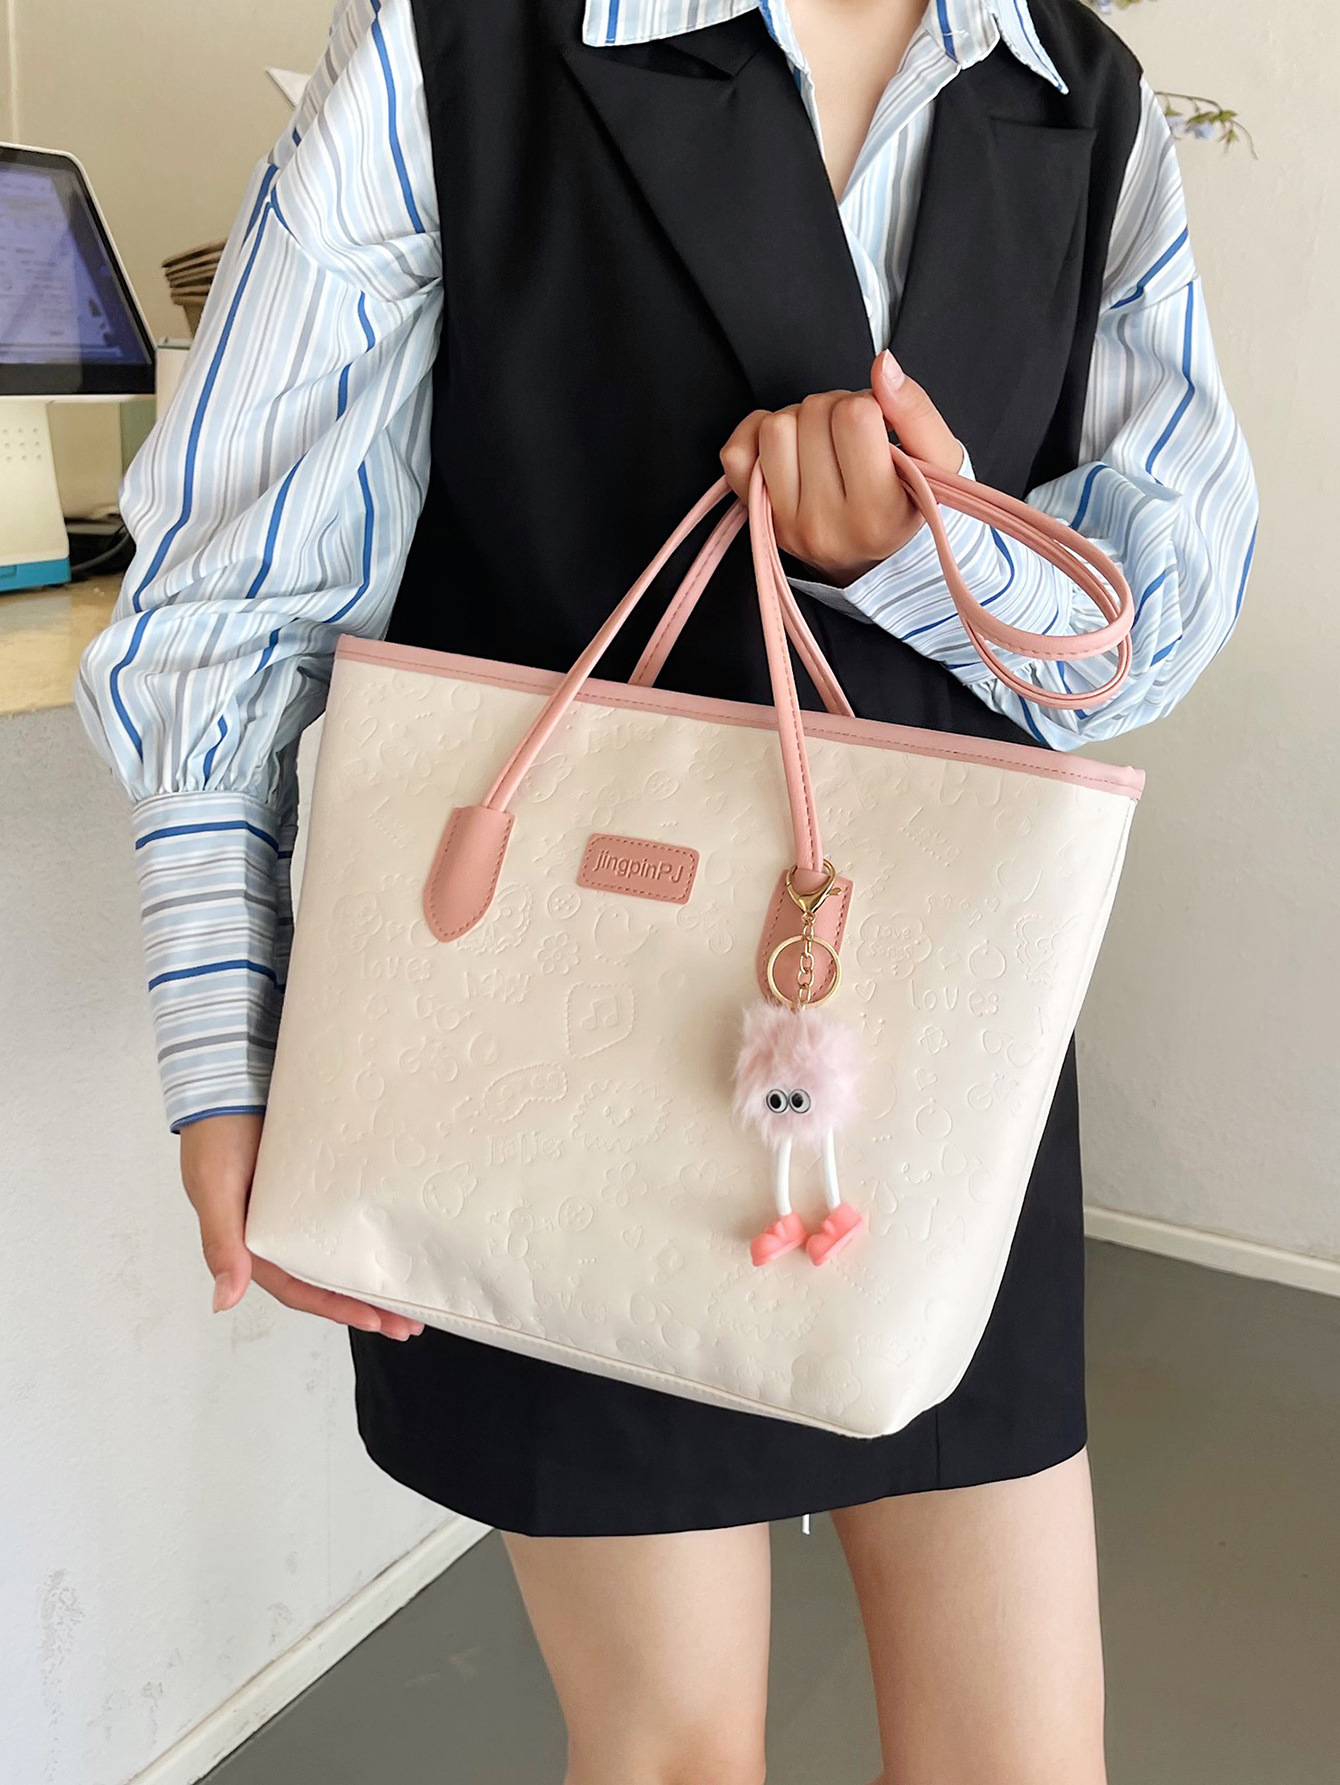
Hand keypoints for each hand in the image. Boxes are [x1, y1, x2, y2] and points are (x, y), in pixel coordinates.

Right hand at [181, 1113, 423, 1340]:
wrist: (229, 1075)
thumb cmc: (216, 1134)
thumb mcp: (214, 1189)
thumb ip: (221, 1242)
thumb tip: (224, 1301)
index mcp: (253, 1243)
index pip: (301, 1288)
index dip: (338, 1308)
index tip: (378, 1322)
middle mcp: (281, 1229)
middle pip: (328, 1277)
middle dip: (368, 1303)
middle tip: (410, 1323)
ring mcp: (302, 1204)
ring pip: (342, 1249)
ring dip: (375, 1272)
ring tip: (415, 1292)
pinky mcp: (320, 1176)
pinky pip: (349, 1210)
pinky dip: (371, 1227)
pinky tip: (399, 1235)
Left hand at [720, 350, 963, 584]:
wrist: (880, 562)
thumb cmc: (911, 507)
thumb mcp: (939, 462)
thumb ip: (917, 411)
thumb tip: (883, 365)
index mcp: (877, 514)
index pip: (855, 416)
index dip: (869, 402)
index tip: (879, 424)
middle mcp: (825, 525)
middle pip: (812, 414)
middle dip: (835, 409)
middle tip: (853, 436)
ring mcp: (786, 524)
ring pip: (774, 427)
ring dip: (799, 420)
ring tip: (824, 442)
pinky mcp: (759, 517)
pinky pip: (735, 453)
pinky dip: (758, 434)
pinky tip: (791, 448)